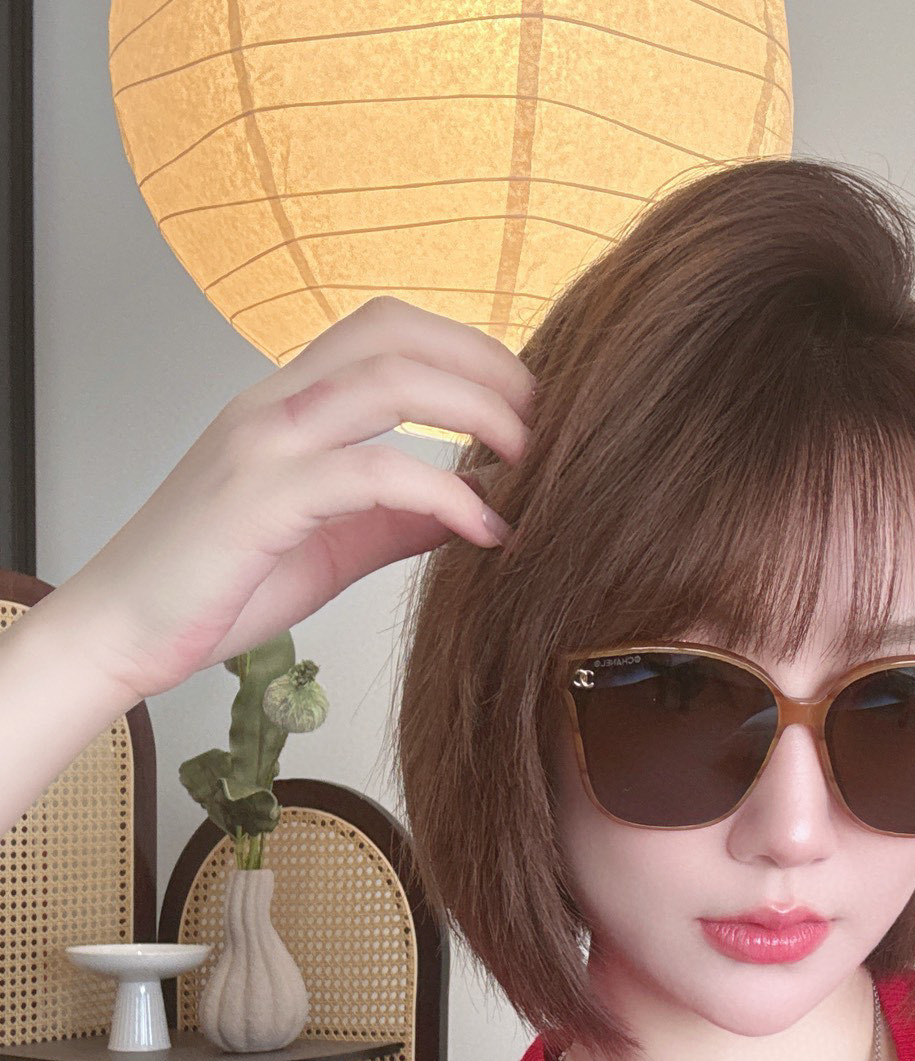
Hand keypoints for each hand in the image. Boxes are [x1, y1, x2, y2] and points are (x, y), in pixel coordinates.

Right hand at [50, 295, 533, 703]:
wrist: (122, 631)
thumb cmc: (216, 587)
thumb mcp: (331, 547)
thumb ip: (397, 519)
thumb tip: (477, 508)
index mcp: (288, 406)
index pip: (385, 331)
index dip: (466, 350)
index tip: (526, 403)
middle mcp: (274, 406)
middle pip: (394, 333)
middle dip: (484, 365)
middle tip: (547, 420)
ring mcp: (264, 445)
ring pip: (386, 379)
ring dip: (476, 409)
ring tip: (529, 460)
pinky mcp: (262, 500)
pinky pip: (372, 473)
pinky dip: (443, 494)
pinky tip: (485, 528)